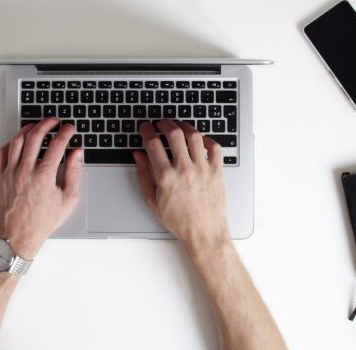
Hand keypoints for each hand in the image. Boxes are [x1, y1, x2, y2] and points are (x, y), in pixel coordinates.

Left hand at [0, 118, 82, 257]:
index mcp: (44, 176)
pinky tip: (18, 140)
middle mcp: (25, 171)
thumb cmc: (43, 220)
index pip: (57, 145)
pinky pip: (2, 152)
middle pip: (35, 136)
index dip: (65, 132)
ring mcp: (10, 172)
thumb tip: (77, 154)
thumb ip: (74, 173)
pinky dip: (11, 142)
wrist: (19, 235)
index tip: (69, 128)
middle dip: (46, 124)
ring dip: (28, 129)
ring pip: (17, 141)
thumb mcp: (68, 199)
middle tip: (53, 121)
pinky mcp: (0, 176)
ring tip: (36, 125)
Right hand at [133, 120, 230, 253]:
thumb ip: (144, 174)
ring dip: (184, 126)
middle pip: (174, 133)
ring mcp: (203, 169)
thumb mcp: (152, 200)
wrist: (203, 232)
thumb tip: (138, 155)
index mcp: (166, 176)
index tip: (145, 127)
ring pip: (194, 136)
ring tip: (178, 126)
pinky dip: (207, 139)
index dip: (147, 130)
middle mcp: (185, 169)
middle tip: (160, 123)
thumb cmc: (178, 220)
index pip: (153, 144)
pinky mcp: (217, 171)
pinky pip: (215, 147)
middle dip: (164, 123)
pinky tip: (200, 140)